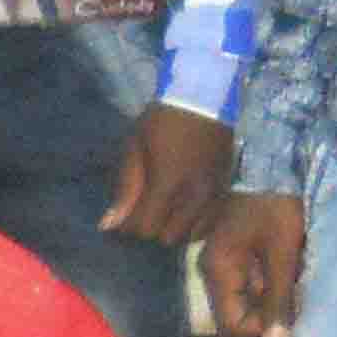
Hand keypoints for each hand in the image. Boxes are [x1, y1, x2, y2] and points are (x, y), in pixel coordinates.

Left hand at [101, 103, 235, 245]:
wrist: (204, 99)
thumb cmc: (161, 121)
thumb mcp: (134, 150)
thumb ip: (125, 191)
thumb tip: (109, 226)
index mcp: (168, 184)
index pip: (145, 229)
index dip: (131, 226)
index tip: (126, 213)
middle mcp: (195, 196)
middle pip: (168, 237)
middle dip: (153, 228)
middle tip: (146, 209)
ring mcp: (215, 194)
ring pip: (192, 234)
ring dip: (175, 228)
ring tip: (166, 209)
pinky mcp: (227, 190)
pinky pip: (210, 222)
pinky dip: (195, 223)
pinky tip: (185, 209)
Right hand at [201, 190, 305, 336]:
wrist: (272, 163)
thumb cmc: (276, 207)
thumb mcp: (283, 254)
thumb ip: (278, 300)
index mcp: (217, 271)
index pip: (232, 326)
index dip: (263, 328)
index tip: (294, 312)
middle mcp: (212, 270)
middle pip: (239, 313)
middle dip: (272, 310)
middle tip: (300, 292)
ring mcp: (222, 261)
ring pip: (249, 297)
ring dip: (276, 295)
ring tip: (298, 274)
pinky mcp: (236, 252)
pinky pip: (253, 280)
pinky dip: (274, 280)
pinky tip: (292, 264)